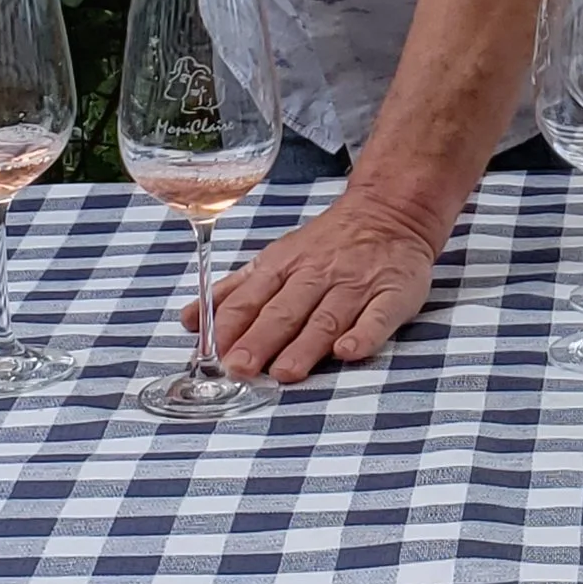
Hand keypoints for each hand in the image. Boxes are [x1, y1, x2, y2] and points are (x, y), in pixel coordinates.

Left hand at [184, 188, 440, 382]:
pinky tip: (349, 351)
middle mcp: (318, 275)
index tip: (212, 355)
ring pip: (327, 317)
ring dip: (305, 345)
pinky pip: (379, 316)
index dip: (230, 327)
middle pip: (285, 311)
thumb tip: (190, 322)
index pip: (251, 299)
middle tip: (239, 369)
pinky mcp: (393, 294)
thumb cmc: (326, 243)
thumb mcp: (277, 257)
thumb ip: (236, 292)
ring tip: (285, 372)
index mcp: (285, 266)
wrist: (390, 211)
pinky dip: (364, 334)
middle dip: (260, 340)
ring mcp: (357, 285)